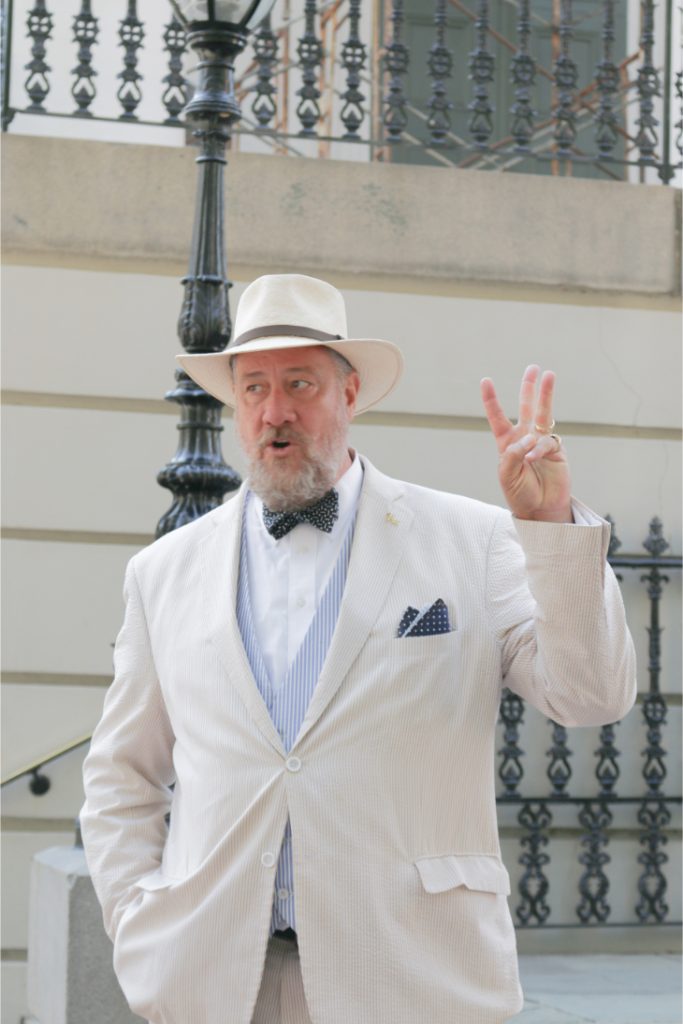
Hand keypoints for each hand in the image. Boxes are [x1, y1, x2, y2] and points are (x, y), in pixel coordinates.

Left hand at [480, 365, 571, 522]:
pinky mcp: (556, 450)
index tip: (485, 380)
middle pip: (527, 407)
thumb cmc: (519, 493)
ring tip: (549, 374)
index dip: (492, 399)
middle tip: (533, 368)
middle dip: (529, 387)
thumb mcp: (506, 475)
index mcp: (507, 443)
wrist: (540, 509)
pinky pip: (548, 441)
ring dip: (546, 394)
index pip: (498, 417)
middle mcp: (524, 438)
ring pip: (544, 413)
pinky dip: (539, 448)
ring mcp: (542, 442)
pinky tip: (533, 458)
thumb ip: (512, 454)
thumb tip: (528, 437)